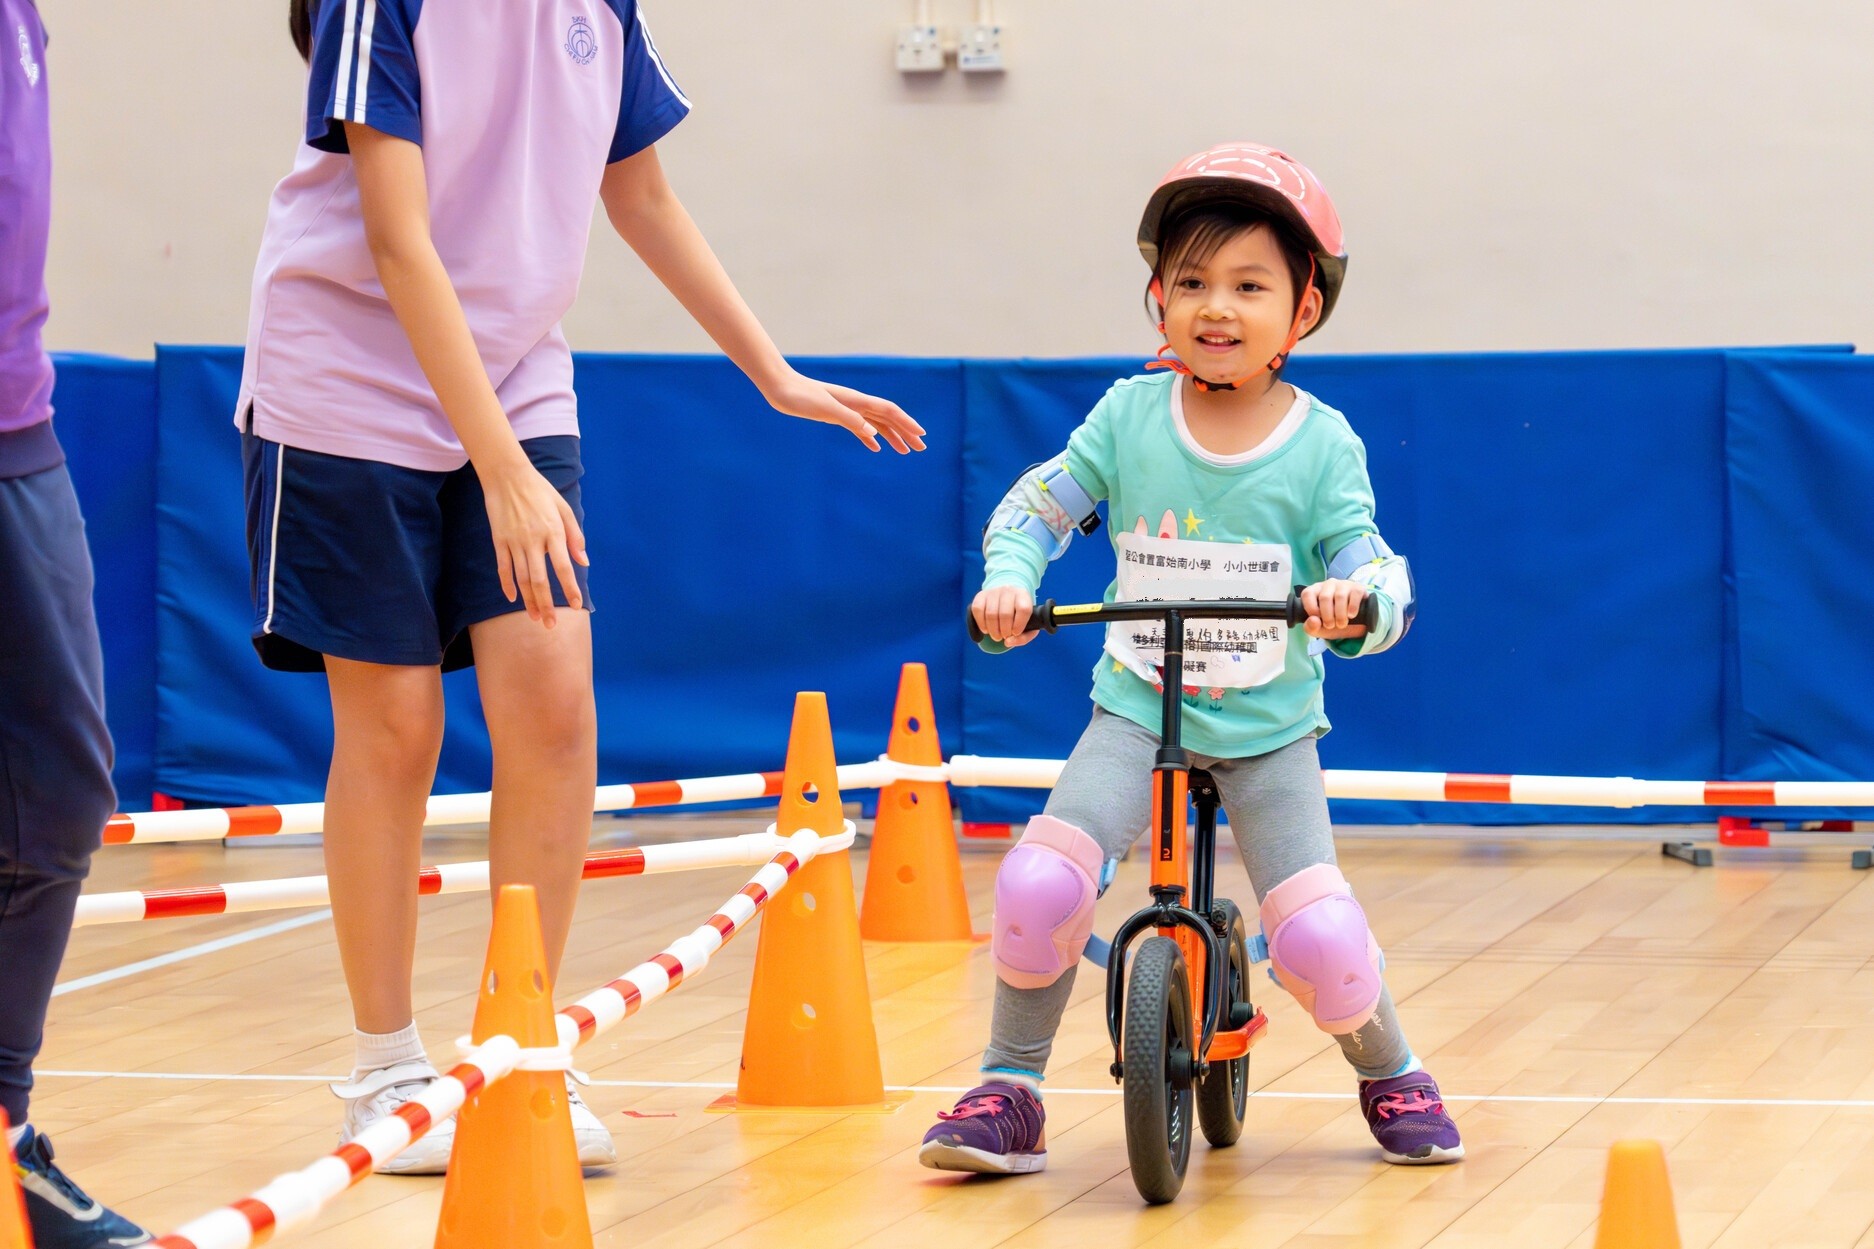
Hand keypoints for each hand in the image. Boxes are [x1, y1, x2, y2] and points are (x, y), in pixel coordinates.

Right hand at [482, 457, 587, 627]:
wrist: (507, 476)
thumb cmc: (540, 492)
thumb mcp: (564, 508)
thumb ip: (574, 536)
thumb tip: (584, 562)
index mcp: (553, 532)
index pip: (563, 568)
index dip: (570, 589)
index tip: (577, 605)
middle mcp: (533, 540)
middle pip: (539, 580)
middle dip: (546, 605)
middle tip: (550, 625)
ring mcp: (513, 542)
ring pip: (521, 579)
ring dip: (528, 601)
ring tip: (535, 617)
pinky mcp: (498, 541)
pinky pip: (503, 568)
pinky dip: (507, 585)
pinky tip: (512, 599)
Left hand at [763, 370, 926, 453]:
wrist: (780, 387)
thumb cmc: (799, 396)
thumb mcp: (824, 409)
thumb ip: (849, 419)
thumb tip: (873, 434)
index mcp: (856, 401)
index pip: (888, 411)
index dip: (906, 423)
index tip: (921, 436)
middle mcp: (855, 404)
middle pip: (887, 418)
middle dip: (905, 432)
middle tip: (921, 448)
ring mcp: (847, 409)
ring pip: (876, 423)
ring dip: (892, 436)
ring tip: (905, 451)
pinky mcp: (836, 415)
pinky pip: (861, 427)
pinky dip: (871, 437)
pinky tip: (876, 447)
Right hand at [972, 586, 1038, 646]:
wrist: (1005, 600)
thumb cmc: (1018, 616)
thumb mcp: (1028, 627)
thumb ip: (1023, 638)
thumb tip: (1008, 642)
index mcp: (1023, 595)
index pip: (1023, 609)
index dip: (1019, 624)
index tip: (1015, 633)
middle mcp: (1008, 590)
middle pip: (1005, 614)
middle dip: (1005, 631)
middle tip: (1005, 636)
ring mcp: (993, 592)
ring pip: (991, 614)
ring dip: (993, 631)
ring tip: (997, 636)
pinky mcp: (980, 596)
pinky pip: (978, 610)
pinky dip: (981, 624)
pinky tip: (986, 629)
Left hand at [1301, 579, 1367, 638]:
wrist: (1354, 624)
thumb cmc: (1332, 622)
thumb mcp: (1318, 628)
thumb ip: (1310, 627)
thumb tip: (1314, 621)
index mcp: (1315, 591)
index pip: (1307, 594)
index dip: (1311, 608)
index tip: (1318, 620)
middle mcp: (1328, 584)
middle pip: (1325, 597)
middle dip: (1327, 616)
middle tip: (1331, 626)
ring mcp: (1343, 584)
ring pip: (1340, 596)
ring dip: (1340, 615)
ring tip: (1341, 624)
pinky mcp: (1357, 588)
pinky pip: (1355, 594)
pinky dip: (1353, 608)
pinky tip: (1351, 615)